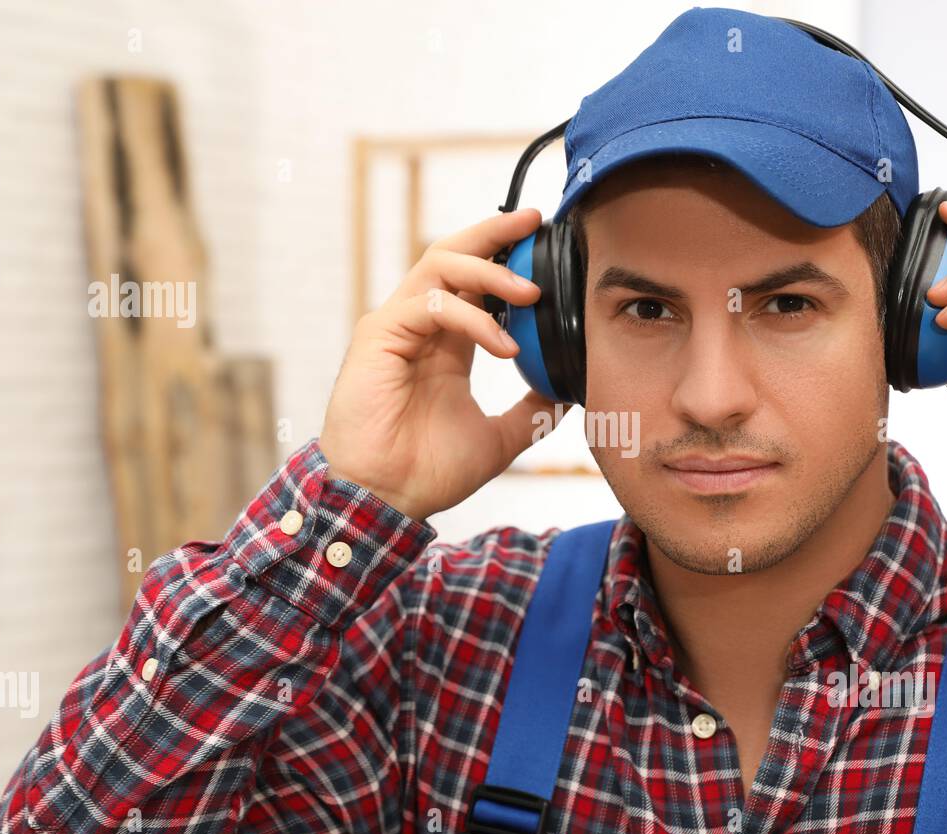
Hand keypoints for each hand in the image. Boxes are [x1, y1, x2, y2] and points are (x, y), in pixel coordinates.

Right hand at [319, 207, 559, 521]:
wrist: (385, 499)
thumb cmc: (427, 470)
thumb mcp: (500, 438)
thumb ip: (531, 411)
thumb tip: (567, 392)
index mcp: (445, 341)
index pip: (475, 280)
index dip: (506, 255)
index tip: (544, 241)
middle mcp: (420, 324)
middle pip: (454, 255)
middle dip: (495, 232)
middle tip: (535, 221)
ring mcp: (397, 325)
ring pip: (441, 266)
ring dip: (491, 272)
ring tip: (531, 292)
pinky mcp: (380, 335)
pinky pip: (430, 304)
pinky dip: (473, 318)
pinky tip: (504, 346)